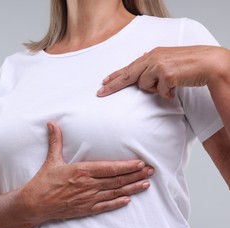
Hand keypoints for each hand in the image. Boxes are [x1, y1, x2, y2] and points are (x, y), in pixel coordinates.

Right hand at [21, 121, 153, 223]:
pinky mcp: (85, 209)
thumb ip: (55, 141)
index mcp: (81, 171)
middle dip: (135, 176)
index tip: (140, 163)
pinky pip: (105, 206)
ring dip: (132, 189)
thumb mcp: (51, 160)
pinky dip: (117, 203)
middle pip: (117, 181)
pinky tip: (128, 200)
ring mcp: (88, 199)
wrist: (35, 204)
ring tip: (146, 184)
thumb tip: (52, 123)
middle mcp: (88, 185)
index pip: (109, 168)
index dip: (126, 166)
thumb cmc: (43, 182)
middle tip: (150, 171)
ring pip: (114, 193)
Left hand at [97, 46, 228, 98]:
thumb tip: (142, 76)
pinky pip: (159, 91)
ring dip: (155, 89)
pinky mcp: (166, 75)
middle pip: (127, 75)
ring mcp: (158, 66)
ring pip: (144, 85)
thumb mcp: (168, 61)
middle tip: (100, 93)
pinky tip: (175, 87)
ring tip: (169, 84)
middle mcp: (153, 58)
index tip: (103, 82)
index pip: (129, 67)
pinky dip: (167, 93)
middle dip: (112, 85)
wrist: (208, 62)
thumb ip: (154, 66)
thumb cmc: (189, 64)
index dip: (115, 75)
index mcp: (152, 54)